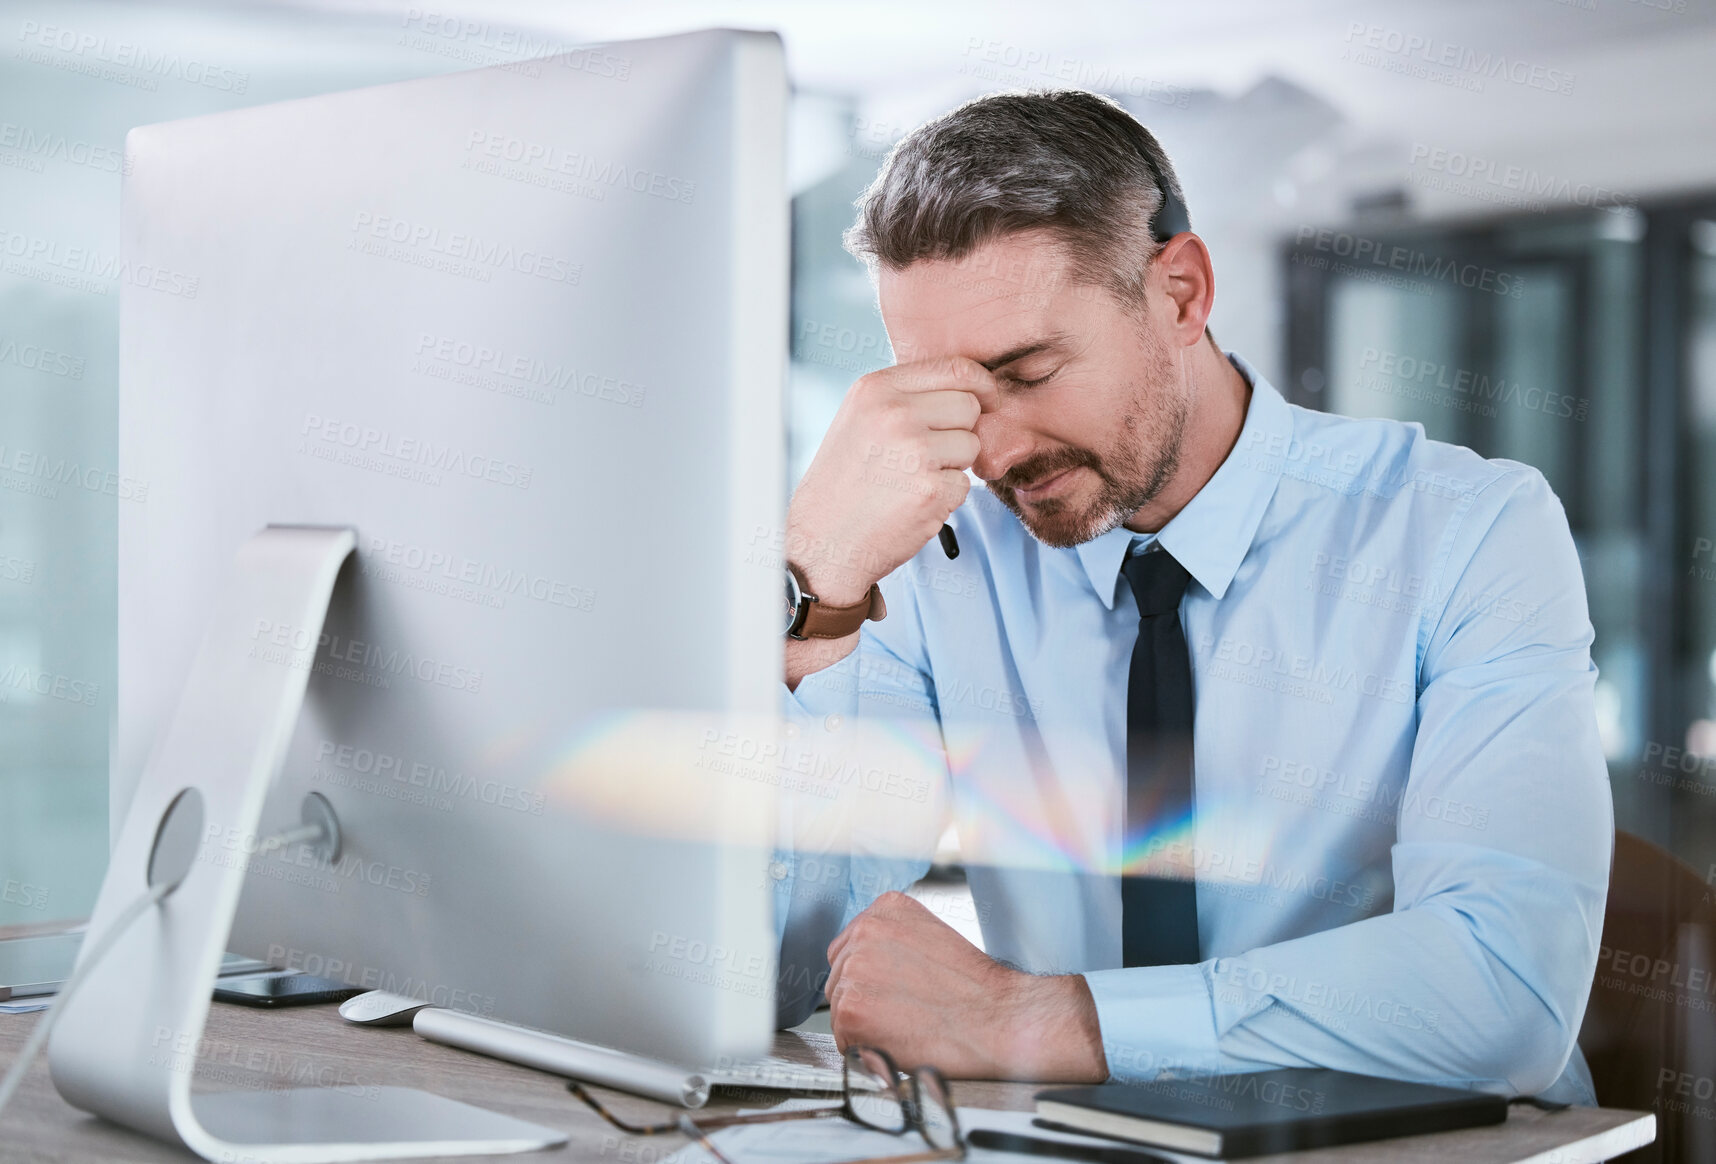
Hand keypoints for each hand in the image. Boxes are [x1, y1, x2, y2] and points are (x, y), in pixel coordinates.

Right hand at [786, 358, 995, 605]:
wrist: (823, 541)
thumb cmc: (843, 484)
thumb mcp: (860, 419)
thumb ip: (906, 397)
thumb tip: (968, 387)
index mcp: (876, 389)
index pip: (956, 368)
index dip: (982, 384)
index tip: (987, 400)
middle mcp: (895, 414)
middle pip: (969, 406)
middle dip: (961, 431)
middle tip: (929, 455)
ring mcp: (915, 451)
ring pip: (972, 445)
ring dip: (953, 466)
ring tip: (912, 480)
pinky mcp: (931, 489)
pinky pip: (965, 484)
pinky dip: (946, 497)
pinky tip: (911, 502)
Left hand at [824, 891, 1107, 1081]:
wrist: (998, 1019)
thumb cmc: (976, 989)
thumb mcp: (931, 937)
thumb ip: (891, 942)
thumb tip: (865, 967)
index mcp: (885, 908)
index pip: (848, 947)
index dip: (868, 978)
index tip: (889, 991)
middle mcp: (864, 931)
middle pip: (838, 976)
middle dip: (863, 999)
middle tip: (902, 1012)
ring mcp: (855, 968)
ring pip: (839, 1007)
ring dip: (864, 1025)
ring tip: (906, 1025)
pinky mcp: (852, 1008)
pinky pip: (842, 1037)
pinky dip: (864, 1049)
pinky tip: (898, 1041)